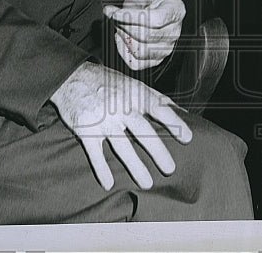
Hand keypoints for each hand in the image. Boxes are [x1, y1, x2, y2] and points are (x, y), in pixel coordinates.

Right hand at [50, 60, 190, 190]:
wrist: (72, 78)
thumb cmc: (110, 83)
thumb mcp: (135, 84)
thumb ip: (158, 99)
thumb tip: (183, 112)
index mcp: (136, 95)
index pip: (160, 109)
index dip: (175, 123)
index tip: (188, 138)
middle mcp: (121, 107)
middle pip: (142, 130)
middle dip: (157, 150)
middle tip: (170, 169)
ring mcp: (103, 119)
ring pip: (121, 146)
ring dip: (135, 166)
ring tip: (147, 183)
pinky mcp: (86, 130)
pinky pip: (95, 153)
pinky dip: (101, 169)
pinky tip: (109, 184)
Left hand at [103, 0, 185, 70]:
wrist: (158, 7)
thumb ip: (129, 3)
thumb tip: (110, 12)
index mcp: (175, 11)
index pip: (154, 19)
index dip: (132, 18)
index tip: (115, 13)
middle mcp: (174, 31)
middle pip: (147, 36)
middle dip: (125, 27)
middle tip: (115, 18)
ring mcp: (167, 47)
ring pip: (141, 52)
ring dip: (124, 39)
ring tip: (119, 27)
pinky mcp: (157, 59)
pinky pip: (137, 64)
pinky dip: (124, 52)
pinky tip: (121, 40)